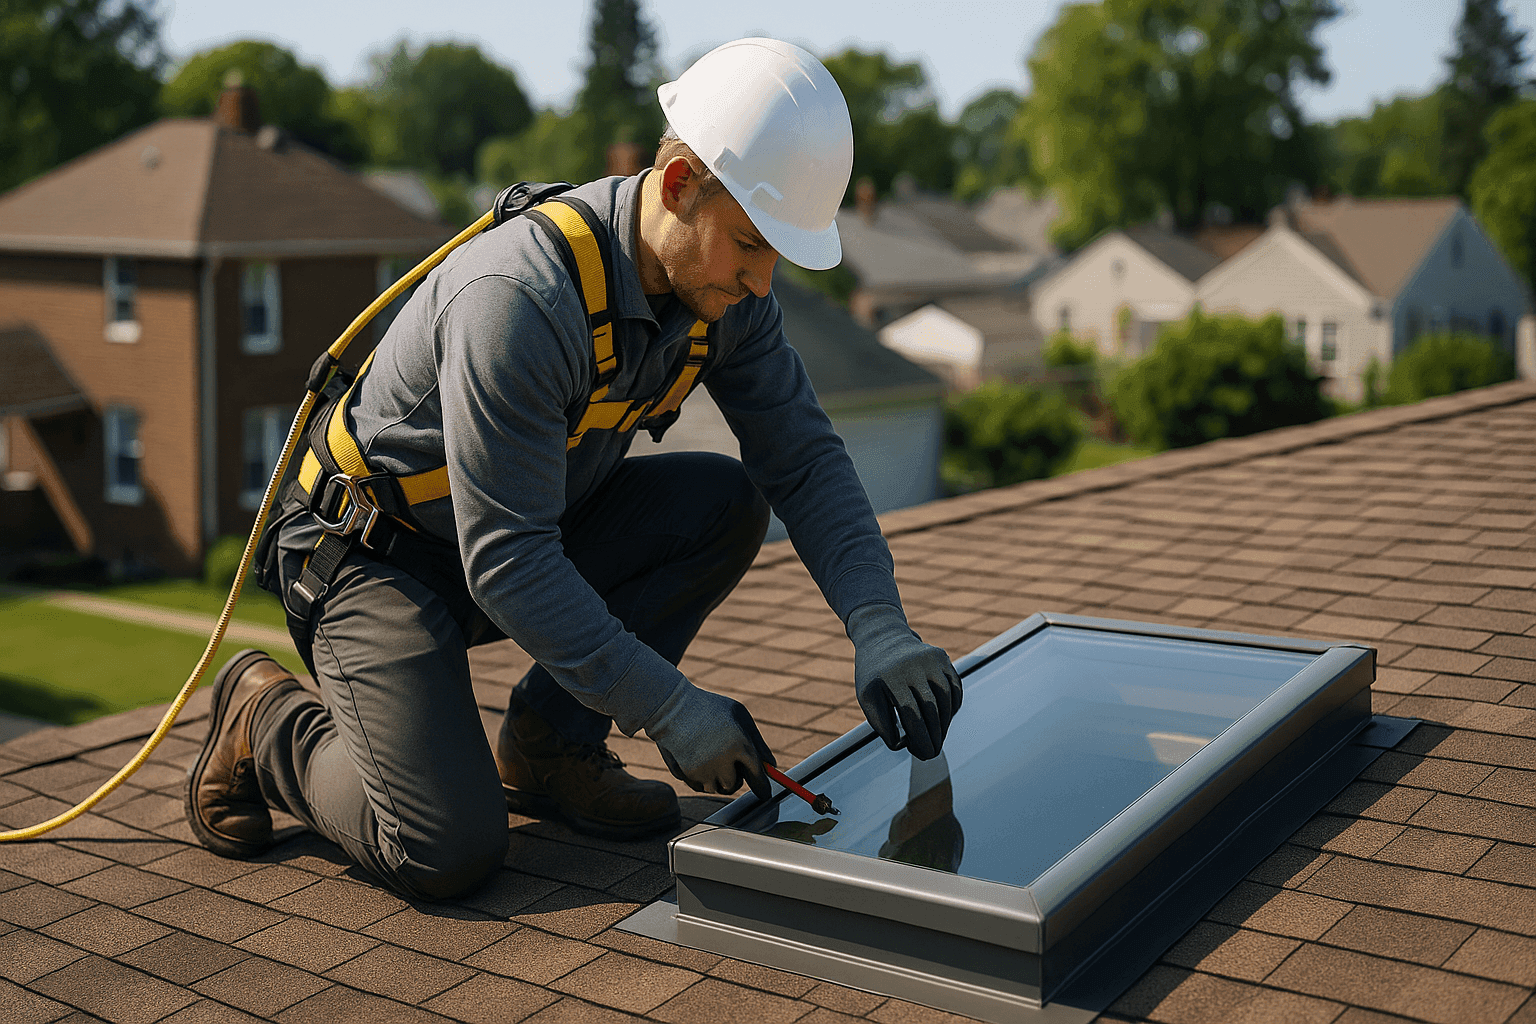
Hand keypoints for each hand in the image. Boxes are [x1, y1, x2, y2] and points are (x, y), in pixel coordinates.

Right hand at [643, 682, 773, 797]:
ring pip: (716, 788)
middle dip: (735, 778)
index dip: (762, 787)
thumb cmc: (710, 708)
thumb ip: (758, 742)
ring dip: (717, 778)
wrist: (671, 707)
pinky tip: (696, 758)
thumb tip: (771, 766)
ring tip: (710, 756)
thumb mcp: (740, 715)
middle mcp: (723, 761)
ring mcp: (703, 769)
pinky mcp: (687, 774)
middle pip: (734, 785)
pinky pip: (700, 786)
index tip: (764, 793)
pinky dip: (701, 778)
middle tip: (730, 765)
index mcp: (740, 744)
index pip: (757, 777)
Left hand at [847, 603, 961, 759]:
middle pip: (932, 709)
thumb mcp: (867, 697)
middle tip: (932, 753)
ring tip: (937, 739)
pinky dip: (952, 706)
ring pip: (946, 699)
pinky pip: (954, 687)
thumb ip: (881, 724)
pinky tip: (944, 720)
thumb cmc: (873, 674)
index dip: (920, 738)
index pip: (911, 714)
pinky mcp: (942, 657)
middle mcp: (914, 665)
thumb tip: (902, 745)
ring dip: (945, 724)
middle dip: (934, 736)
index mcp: (891, 677)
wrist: (882, 637)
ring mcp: (930, 659)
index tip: (923, 754)